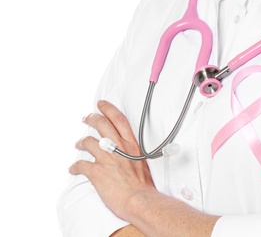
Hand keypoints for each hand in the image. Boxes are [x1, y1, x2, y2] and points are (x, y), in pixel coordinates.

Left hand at [69, 100, 155, 220]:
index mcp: (132, 145)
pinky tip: (73, 169)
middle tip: (86, 117)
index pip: (119, 120)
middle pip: (101, 124)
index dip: (108, 109)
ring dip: (80, 142)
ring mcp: (108, 159)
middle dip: (91, 118)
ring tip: (78, 144)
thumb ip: (133, 155)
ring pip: (88, 141)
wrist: (140, 200)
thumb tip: (127, 155)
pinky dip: (74, 167)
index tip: (101, 104)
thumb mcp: (143, 163)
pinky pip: (80, 165)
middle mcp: (119, 148)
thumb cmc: (143, 186)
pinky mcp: (97, 172)